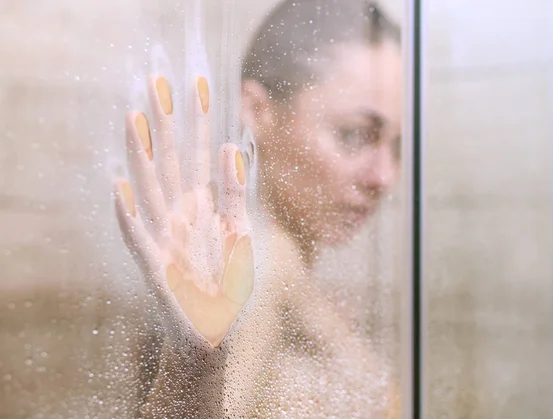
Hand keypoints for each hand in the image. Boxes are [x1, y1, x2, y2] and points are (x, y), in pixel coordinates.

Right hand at [114, 75, 252, 346]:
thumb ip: (236, 193)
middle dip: (166, 123)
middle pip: (171, 162)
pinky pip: (140, 238)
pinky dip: (130, 214)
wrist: (215, 333)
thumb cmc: (225, 282)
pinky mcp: (156, 268)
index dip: (199, 121)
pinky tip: (120, 187)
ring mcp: (165, 238)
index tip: (198, 85)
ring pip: (151, 190)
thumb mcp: (241, 233)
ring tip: (135, 118)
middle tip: (158, 81)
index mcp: (200, 206)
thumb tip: (233, 147)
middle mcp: (179, 215)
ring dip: (142, 156)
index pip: (198, 154)